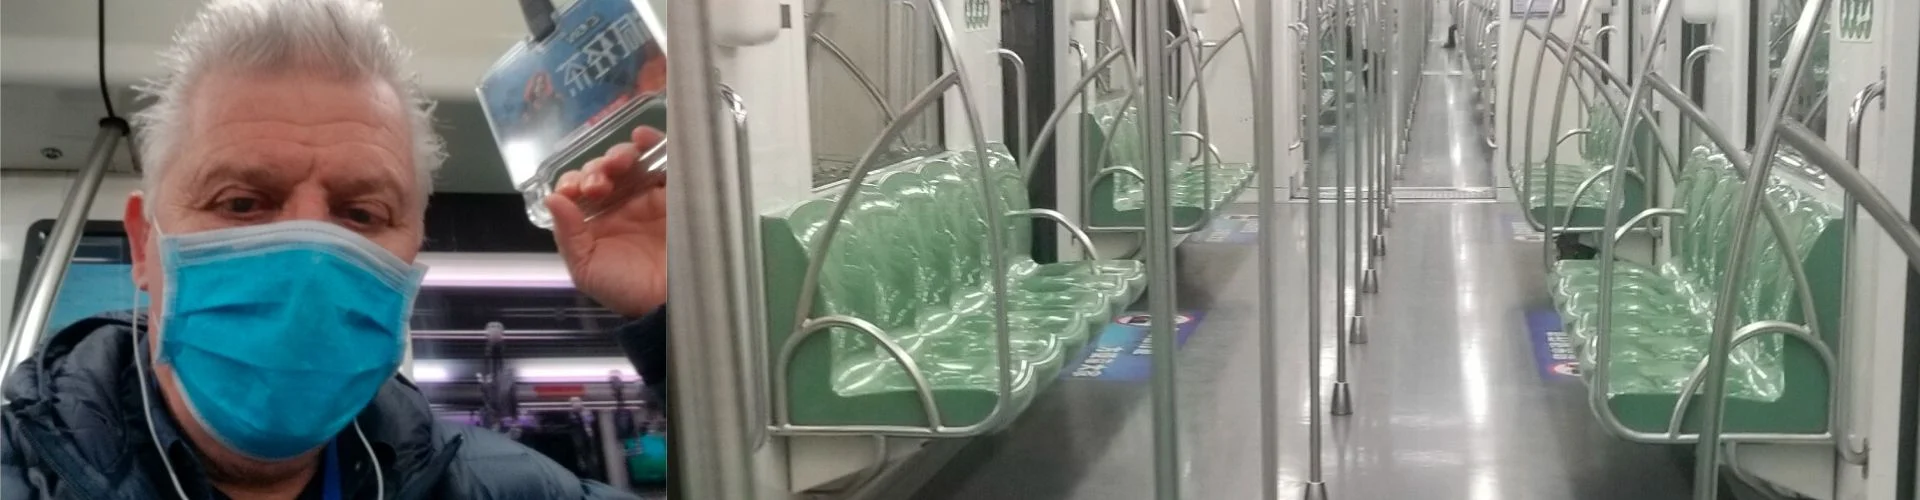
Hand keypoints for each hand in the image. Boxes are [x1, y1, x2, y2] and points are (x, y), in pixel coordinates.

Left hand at [547, 126, 666, 316]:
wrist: (671, 301)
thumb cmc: (628, 289)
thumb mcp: (587, 269)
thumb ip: (568, 235)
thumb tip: (552, 199)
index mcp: (596, 221)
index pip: (578, 189)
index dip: (573, 183)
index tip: (574, 192)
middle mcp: (621, 204)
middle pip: (602, 170)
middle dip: (595, 170)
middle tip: (599, 186)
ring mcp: (649, 195)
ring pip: (629, 161)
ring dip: (618, 156)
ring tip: (618, 165)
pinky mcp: (676, 191)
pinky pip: (663, 159)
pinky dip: (652, 142)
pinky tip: (641, 138)